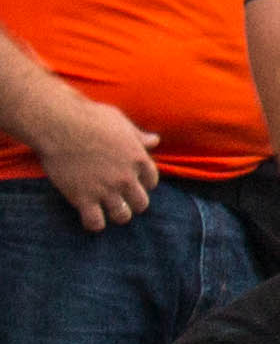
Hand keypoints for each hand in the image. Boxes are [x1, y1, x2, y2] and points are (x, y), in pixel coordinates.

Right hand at [23, 93, 156, 229]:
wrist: (60, 126)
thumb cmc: (91, 118)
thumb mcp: (121, 123)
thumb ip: (138, 136)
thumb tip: (155, 140)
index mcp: (138, 158)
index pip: (152, 181)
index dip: (143, 183)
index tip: (134, 182)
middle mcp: (126, 178)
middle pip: (141, 203)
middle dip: (134, 203)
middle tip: (123, 201)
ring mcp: (106, 190)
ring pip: (122, 216)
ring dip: (117, 215)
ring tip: (109, 211)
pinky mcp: (83, 199)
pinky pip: (95, 223)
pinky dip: (95, 224)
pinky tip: (90, 217)